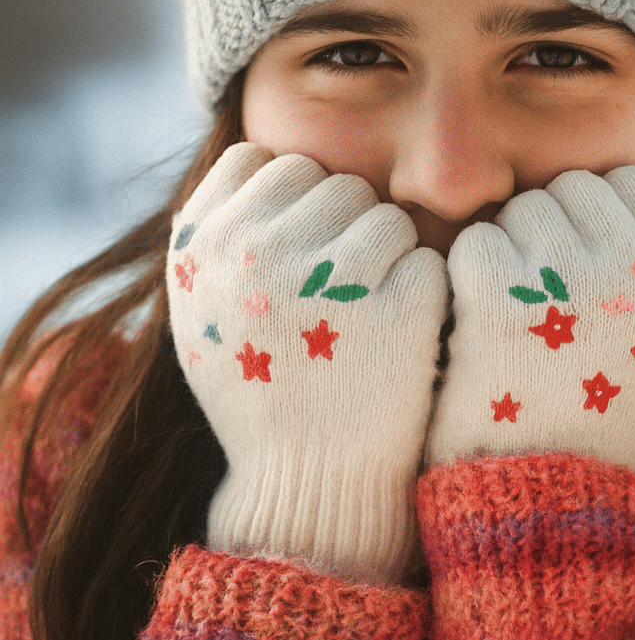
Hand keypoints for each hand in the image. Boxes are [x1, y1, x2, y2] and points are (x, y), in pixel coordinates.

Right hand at [167, 143, 447, 581]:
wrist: (306, 481)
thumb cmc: (260, 386)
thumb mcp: (203, 309)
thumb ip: (216, 230)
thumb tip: (258, 158)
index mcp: (204, 245)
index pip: (266, 162)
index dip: (290, 203)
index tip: (293, 257)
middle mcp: (259, 252)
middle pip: (332, 182)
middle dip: (342, 228)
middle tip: (335, 296)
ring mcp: (332, 278)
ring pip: (384, 213)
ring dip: (386, 256)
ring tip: (362, 317)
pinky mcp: (401, 309)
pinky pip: (425, 258)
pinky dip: (420, 292)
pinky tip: (396, 337)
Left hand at [425, 167, 634, 474]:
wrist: (549, 500)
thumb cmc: (633, 425)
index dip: (629, 224)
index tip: (611, 283)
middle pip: (594, 185)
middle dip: (570, 230)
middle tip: (562, 304)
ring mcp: (575, 276)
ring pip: (533, 205)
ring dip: (519, 250)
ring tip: (529, 322)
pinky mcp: (500, 293)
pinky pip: (479, 240)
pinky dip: (472, 278)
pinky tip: (486, 329)